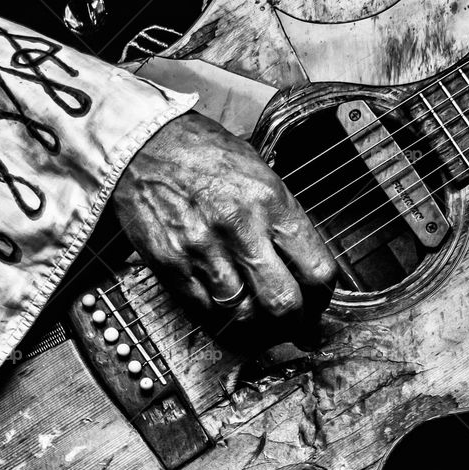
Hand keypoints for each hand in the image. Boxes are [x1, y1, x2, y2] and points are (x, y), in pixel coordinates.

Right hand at [112, 111, 337, 346]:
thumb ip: (283, 220)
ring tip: (257, 324)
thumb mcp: (260, 174)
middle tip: (293, 327)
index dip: (323, 299)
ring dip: (255, 327)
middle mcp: (241, 229)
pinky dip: (218, 320)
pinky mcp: (172, 264)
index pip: (317, 271)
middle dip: (294, 324)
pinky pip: (204, 311)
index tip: (317, 305)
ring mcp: (204, 250)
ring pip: (243, 315)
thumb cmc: (204, 154)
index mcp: (272, 203)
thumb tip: (302, 266)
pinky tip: (224, 313)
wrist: (145, 142)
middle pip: (283, 303)